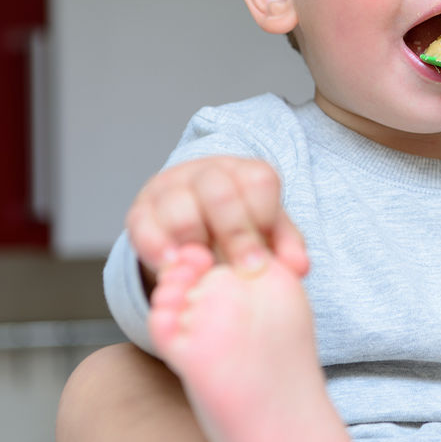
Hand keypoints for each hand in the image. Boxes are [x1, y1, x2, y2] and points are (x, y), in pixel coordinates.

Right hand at [125, 156, 308, 286]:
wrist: (194, 226)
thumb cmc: (239, 228)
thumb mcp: (267, 233)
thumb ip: (286, 247)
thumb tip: (299, 268)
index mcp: (244, 172)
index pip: (258, 181)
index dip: (263, 217)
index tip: (264, 257)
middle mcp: (207, 172)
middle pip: (219, 191)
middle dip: (235, 234)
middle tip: (243, 270)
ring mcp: (170, 188)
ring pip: (179, 206)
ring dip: (194, 242)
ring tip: (205, 270)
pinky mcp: (141, 210)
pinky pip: (144, 225)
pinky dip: (158, 248)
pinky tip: (173, 267)